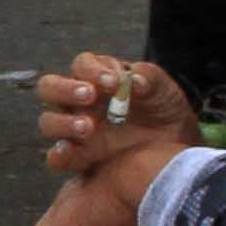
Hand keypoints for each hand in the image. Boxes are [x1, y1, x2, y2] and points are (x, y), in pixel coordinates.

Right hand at [36, 52, 194, 184]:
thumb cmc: (165, 112)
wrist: (176, 147)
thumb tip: (132, 80)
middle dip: (65, 89)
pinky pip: (56, 158)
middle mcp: (78, 102)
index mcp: (97, 78)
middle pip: (50, 88)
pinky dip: (59, 154)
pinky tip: (70, 151)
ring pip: (48, 122)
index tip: (112, 82)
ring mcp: (74, 131)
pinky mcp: (78, 159)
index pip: (81, 65)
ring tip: (88, 127)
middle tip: (89, 96)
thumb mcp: (165, 90)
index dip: (91, 70)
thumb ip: (149, 78)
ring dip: (64, 122)